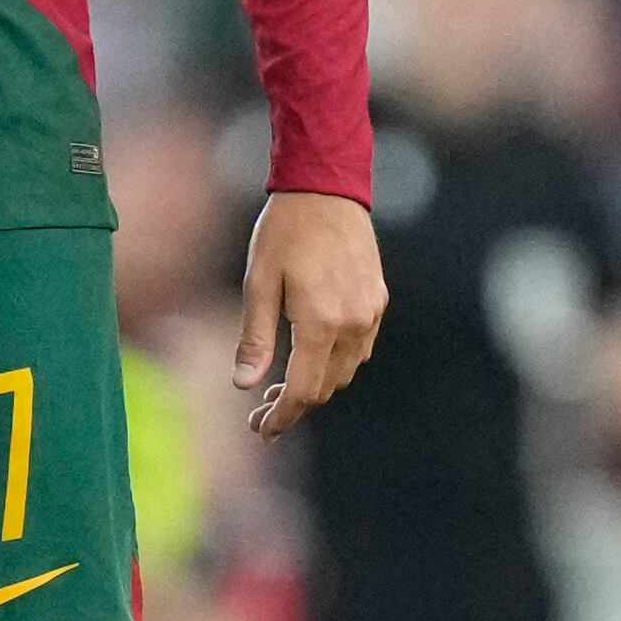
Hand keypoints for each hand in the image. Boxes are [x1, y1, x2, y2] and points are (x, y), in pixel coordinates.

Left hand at [234, 186, 386, 436]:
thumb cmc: (283, 233)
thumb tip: (243, 385)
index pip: (303, 390)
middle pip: (326, 387)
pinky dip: (333, 363)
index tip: (260, 429)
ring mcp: (370, 313)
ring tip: (279, 385)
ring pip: (345, 372)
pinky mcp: (377, 301)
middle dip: (294, 405)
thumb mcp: (258, 283)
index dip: (281, 416)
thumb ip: (254, 337)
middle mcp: (353, 323)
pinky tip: (308, 356)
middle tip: (261, 411)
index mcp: (320, 322)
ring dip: (315, 385)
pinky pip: (358, 349)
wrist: (326, 190)